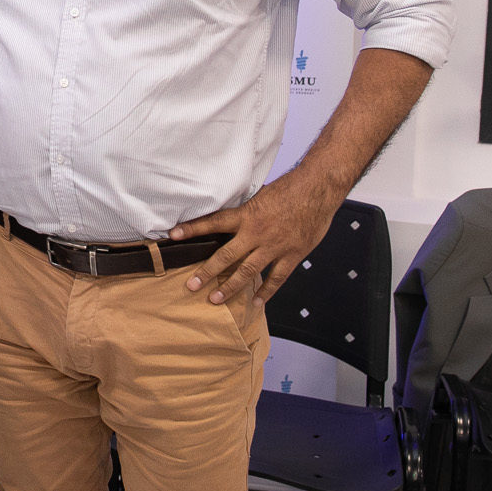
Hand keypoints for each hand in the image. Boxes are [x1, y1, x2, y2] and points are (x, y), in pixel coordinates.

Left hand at [170, 170, 341, 305]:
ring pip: (248, 271)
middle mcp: (256, 233)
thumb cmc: (290, 188)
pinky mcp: (292, 255)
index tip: (173, 235)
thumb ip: (246, 209)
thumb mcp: (260, 194)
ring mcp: (274, 247)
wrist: (318, 190)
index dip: (192, 229)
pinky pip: (277, 278)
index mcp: (246, 215)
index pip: (213, 222)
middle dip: (207, 271)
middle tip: (191, 285)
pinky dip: (266, 291)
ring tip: (215, 299)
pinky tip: (256, 302)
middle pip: (226, 256)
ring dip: (230, 287)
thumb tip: (229, 213)